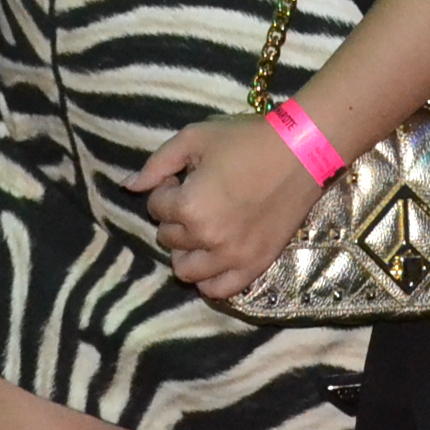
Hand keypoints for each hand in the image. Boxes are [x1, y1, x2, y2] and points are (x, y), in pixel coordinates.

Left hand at [129, 113, 314, 298]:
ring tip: (203, 227)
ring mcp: (232, 258)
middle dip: (175, 216)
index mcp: (189, 207)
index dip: (166, 188)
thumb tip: (128, 185)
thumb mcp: (194, 138)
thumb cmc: (245, 139)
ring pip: (185, 270)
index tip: (185, 176)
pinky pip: (218, 291)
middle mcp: (207, 239)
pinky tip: (213, 255)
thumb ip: (156, 164)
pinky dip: (208, 279)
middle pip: (168, 238)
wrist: (301, 152)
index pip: (155, 207)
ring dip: (186, 249)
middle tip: (197, 196)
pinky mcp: (254, 267)